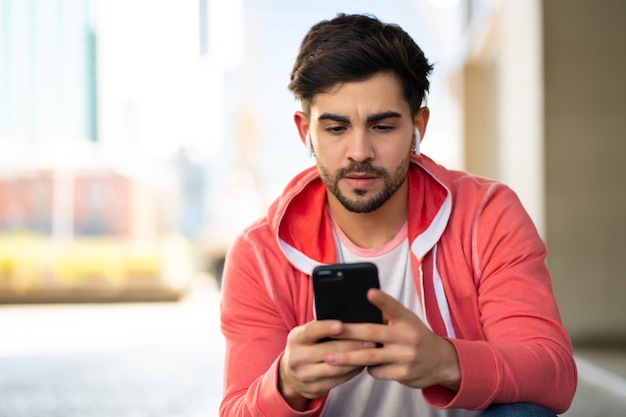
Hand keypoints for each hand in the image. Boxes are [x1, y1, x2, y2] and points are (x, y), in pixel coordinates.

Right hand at [278, 319, 376, 409]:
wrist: (290, 375)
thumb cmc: (305, 347)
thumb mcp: (306, 335)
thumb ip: (321, 328)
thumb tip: (349, 318)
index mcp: (295, 339)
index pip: (311, 332)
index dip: (326, 328)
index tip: (341, 325)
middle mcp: (297, 358)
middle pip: (328, 351)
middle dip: (352, 344)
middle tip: (371, 339)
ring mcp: (305, 376)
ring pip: (336, 368)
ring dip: (356, 359)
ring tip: (372, 351)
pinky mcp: (315, 389)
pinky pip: (339, 380)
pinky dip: (353, 371)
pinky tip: (363, 363)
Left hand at [323, 289, 460, 390]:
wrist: (440, 361)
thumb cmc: (414, 335)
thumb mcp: (406, 320)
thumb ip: (386, 315)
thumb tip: (356, 308)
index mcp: (406, 319)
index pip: (393, 306)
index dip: (381, 299)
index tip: (369, 292)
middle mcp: (407, 337)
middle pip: (372, 333)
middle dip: (349, 332)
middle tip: (330, 331)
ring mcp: (406, 356)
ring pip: (370, 356)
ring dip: (347, 358)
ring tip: (329, 358)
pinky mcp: (403, 374)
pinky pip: (376, 371)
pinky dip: (366, 367)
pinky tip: (361, 364)